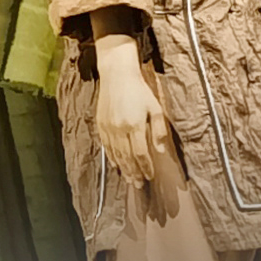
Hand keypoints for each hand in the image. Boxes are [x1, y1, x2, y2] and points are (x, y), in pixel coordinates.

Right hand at [91, 34, 172, 218]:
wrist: (117, 75)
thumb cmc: (140, 90)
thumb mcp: (156, 108)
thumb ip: (158, 129)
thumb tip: (159, 150)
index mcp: (134, 125)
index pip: (140, 153)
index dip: (145, 167)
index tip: (150, 176)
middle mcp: (119, 129)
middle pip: (127, 157)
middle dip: (134, 172)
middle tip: (138, 185)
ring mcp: (108, 127)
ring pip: (115, 153)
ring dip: (123, 168)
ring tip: (129, 179)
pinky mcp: (100, 123)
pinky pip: (106, 145)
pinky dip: (112, 156)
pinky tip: (116, 164)